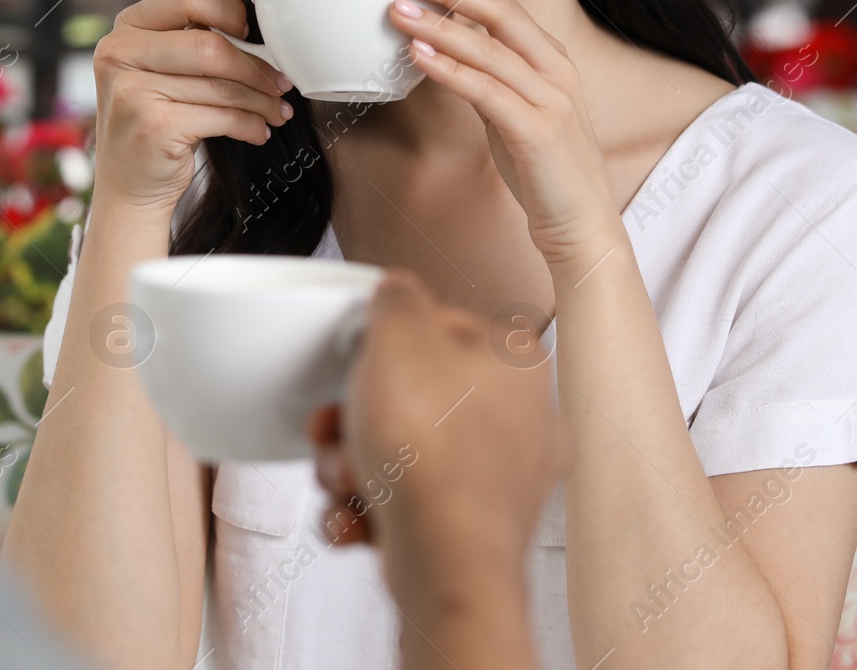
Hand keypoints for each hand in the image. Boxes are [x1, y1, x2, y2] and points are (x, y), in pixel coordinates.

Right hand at [90, 0, 293, 215]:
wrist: (130, 185)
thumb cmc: (157, 118)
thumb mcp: (170, 62)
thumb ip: (197, 17)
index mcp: (126, 27)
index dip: (231, 10)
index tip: (255, 34)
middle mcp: (119, 53)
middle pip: (210, 44)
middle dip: (256, 64)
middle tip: (282, 80)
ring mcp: (131, 90)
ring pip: (220, 84)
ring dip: (260, 100)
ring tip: (278, 110)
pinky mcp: (152, 126)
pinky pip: (221, 116)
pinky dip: (250, 125)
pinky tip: (259, 130)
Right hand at [306, 270, 568, 615]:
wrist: (446, 562)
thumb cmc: (433, 452)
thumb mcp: (396, 336)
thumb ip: (395, 299)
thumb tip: (396, 293)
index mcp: (517, 361)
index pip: (443, 326)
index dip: (386, 342)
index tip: (357, 357)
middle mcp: (523, 420)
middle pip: (416, 397)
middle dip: (359, 416)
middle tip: (333, 425)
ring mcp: (503, 482)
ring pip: (407, 456)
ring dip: (356, 466)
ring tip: (343, 479)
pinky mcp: (476, 533)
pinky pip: (411, 508)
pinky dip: (372, 513)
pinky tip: (356, 519)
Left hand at [386, 0, 617, 269]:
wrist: (581, 226)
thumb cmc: (544, 171)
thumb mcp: (514, 113)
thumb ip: (489, 80)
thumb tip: (449, 51)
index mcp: (551, 60)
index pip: (507, 4)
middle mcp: (555, 71)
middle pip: (500, 12)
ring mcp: (550, 100)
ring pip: (488, 49)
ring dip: (438, 25)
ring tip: (397, 8)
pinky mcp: (537, 132)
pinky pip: (486, 92)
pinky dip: (450, 70)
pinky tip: (418, 55)